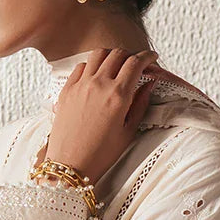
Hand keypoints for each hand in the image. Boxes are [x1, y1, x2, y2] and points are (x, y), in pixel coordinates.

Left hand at [44, 48, 159, 183]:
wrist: (70, 166)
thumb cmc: (101, 155)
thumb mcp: (129, 131)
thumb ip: (141, 103)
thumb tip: (149, 83)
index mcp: (118, 95)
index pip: (136, 63)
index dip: (147, 56)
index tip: (152, 58)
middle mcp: (99, 85)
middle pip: (118, 54)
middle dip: (130, 55)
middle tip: (135, 64)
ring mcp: (80, 86)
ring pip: (98, 54)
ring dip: (111, 55)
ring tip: (116, 65)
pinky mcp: (66, 90)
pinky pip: (81, 67)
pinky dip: (92, 65)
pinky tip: (96, 75)